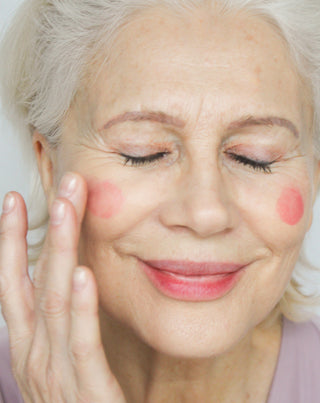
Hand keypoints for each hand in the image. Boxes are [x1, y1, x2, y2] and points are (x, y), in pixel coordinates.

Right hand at [0, 172, 125, 401]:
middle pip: (37, 281)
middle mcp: (35, 354)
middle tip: (62, 188)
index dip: (10, 241)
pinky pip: (81, 343)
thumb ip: (62, 320)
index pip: (16, 282)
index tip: (14, 201)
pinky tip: (84, 275)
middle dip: (46, 230)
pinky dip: (81, 307)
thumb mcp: (59, 359)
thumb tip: (69, 275)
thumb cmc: (77, 402)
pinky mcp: (87, 392)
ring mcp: (56, 374)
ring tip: (67, 210)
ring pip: (56, 301)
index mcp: (30, 344)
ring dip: (60, 252)